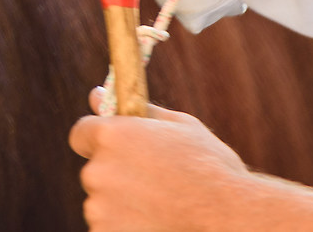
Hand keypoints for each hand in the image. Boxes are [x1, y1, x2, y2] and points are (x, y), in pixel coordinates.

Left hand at [69, 100, 256, 231]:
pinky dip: (127, 228)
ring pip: (102, 204)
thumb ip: (136, 112)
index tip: (119, 154)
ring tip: (161, 207)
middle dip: (117, 177)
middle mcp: (98, 170)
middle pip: (94, 172)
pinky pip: (109, 228)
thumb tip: (96, 94)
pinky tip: (157, 224)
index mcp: (111, 135)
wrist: (231, 217)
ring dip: (122, 206)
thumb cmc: (211, 168)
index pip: (81, 134)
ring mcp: (100, 207)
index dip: (99, 143)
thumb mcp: (180, 127)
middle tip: (154, 186)